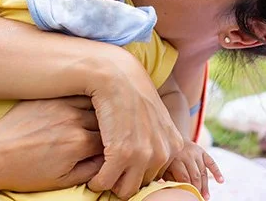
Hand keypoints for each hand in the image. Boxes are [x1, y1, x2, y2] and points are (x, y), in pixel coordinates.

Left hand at [0, 97, 104, 192]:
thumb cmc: (24, 172)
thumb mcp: (61, 181)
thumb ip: (90, 170)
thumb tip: (107, 161)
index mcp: (79, 143)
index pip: (111, 142)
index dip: (114, 147)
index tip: (113, 150)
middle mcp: (73, 120)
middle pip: (105, 120)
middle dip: (109, 128)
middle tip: (110, 133)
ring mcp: (60, 105)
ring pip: (93, 103)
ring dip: (99, 110)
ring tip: (101, 116)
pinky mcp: (48, 98)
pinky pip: (73, 94)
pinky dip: (83, 99)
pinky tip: (84, 105)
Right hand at [85, 53, 184, 199]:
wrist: (117, 76)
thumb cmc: (130, 94)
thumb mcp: (155, 117)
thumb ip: (157, 138)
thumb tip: (149, 158)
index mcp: (173, 145)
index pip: (155, 177)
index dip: (136, 173)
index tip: (123, 167)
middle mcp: (162, 152)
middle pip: (141, 185)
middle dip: (124, 180)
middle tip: (109, 171)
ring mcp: (143, 154)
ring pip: (124, 189)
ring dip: (110, 184)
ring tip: (100, 174)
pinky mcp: (121, 153)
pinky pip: (105, 182)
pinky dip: (97, 182)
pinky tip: (92, 175)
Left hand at [162, 140, 223, 200]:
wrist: (173, 139)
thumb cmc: (168, 159)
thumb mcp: (165, 168)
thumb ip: (170, 178)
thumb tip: (176, 189)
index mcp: (176, 160)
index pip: (184, 177)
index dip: (188, 188)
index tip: (189, 196)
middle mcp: (187, 155)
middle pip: (195, 175)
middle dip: (197, 188)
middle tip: (198, 198)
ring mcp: (196, 153)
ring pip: (203, 171)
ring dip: (205, 185)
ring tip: (206, 197)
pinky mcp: (203, 152)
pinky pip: (211, 162)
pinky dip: (217, 172)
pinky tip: (221, 181)